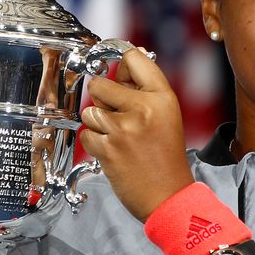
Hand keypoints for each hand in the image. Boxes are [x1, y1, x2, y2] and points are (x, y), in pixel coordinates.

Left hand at [79, 48, 193, 221]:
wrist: (168, 196)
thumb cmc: (166, 157)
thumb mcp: (167, 115)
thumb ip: (145, 89)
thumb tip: (122, 64)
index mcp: (162, 97)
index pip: (133, 58)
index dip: (119, 62)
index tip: (113, 68)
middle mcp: (143, 109)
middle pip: (100, 84)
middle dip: (101, 98)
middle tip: (115, 114)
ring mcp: (124, 129)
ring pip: (90, 111)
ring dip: (98, 124)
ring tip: (118, 137)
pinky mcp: (108, 149)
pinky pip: (86, 134)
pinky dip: (95, 143)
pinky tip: (113, 151)